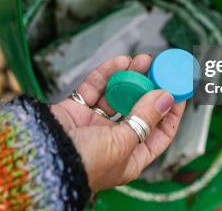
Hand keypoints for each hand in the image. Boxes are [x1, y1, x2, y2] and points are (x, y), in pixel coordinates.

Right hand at [50, 55, 185, 191]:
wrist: (41, 158)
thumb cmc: (85, 163)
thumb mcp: (124, 142)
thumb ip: (145, 118)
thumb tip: (166, 98)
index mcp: (129, 158)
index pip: (158, 134)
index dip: (170, 113)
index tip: (180, 91)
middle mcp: (112, 141)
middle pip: (137, 110)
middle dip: (150, 89)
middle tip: (161, 69)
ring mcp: (93, 125)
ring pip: (117, 96)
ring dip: (131, 77)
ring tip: (144, 59)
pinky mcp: (75, 110)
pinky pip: (94, 88)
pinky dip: (107, 74)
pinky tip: (121, 62)